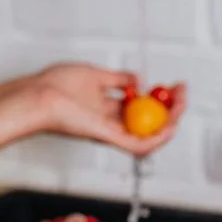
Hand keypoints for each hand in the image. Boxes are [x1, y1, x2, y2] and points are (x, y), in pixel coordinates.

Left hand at [34, 62, 187, 155]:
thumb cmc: (55, 87)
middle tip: (182, 93)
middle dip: (172, 108)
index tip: (174, 85)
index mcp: (108, 110)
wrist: (39, 97)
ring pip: (150, 136)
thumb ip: (118, 79)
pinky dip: (158, 139)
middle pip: (150, 122)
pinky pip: (138, 146)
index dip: (162, 98)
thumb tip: (139, 79)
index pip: (143, 108)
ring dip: (171, 122)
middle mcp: (112, 123)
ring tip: (181, 105)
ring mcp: (111, 133)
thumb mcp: (94, 75)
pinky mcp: (108, 139)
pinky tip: (170, 127)